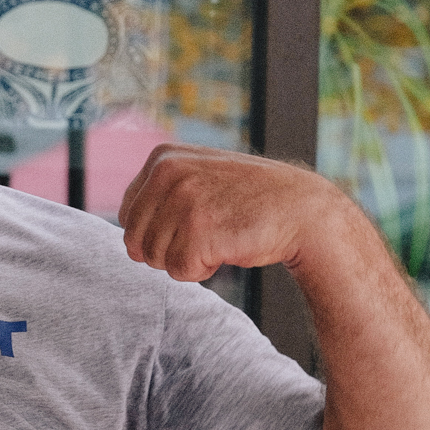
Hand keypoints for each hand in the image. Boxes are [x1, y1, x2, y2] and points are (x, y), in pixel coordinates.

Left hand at [116, 143, 354, 283]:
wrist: (303, 210)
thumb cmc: (250, 200)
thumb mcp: (199, 176)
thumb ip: (160, 193)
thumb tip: (125, 239)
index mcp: (162, 158)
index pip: (126, 215)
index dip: (157, 232)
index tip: (192, 223)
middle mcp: (168, 173)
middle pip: (134, 240)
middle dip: (165, 250)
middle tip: (204, 237)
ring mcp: (183, 200)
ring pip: (154, 259)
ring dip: (185, 260)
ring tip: (218, 238)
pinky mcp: (199, 230)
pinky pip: (179, 272)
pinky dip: (201, 271)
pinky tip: (226, 250)